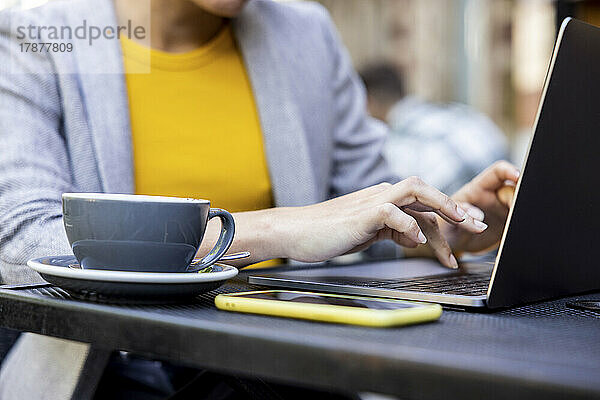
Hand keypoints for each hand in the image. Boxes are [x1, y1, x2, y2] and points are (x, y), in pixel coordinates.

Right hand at [279, 177, 485, 267]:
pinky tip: (415, 243)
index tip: (469, 226)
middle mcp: (382, 194)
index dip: (449, 212)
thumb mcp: (369, 233)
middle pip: (426, 191)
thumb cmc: (328, 233)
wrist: (297, 231)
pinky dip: (408, 227)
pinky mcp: (362, 214)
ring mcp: (372, 201)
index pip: (423, 201)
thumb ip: (394, 232)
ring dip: (442, 206)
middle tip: (478, 225)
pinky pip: (393, 213)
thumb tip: (417, 239)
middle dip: (455, 206)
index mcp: (384, 199)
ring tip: (460, 224)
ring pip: (415, 191)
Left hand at [442, 161, 519, 253]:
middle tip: (514, 211)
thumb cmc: (445, 227)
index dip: (509, 171)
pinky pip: (518, 222)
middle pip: (513, 190)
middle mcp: (493, 197)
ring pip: (519, 205)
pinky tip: (514, 235)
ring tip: (516, 224)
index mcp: (477, 189)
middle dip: (517, 197)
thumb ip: (460, 215)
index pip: (497, 173)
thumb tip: (477, 214)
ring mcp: (502, 211)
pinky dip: (520, 227)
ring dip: (520, 213)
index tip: (517, 176)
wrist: (450, 245)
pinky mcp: (507, 225)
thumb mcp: (446, 220)